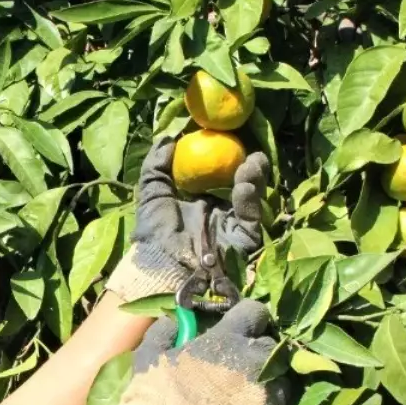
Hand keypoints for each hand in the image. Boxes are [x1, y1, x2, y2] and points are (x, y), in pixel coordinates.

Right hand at [72, 300, 289, 404]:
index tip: (239, 328)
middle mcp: (254, 360)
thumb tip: (174, 320)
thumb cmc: (154, 395)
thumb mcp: (149, 352)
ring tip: (248, 398)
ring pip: (282, 379)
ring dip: (268, 383)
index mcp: (226, 339)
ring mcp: (267, 392)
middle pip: (274, 345)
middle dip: (260, 353)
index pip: (255, 312)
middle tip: (242, 366)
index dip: (248, 319)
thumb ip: (166, 331)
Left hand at [105, 137, 269, 302]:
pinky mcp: (244, 240)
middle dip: (249, 166)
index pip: (219, 174)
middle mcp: (219, 212)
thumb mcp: (151, 192)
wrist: (162, 266)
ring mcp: (233, 226)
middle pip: (241, 184)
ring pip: (252, 198)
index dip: (225, 157)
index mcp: (200, 201)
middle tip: (249, 149)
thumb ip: (157, 165)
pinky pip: (251, 217)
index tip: (228, 138)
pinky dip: (250, 199)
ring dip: (254, 178)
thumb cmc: (153, 231)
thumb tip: (168, 137)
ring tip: (253, 161)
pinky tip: (245, 184)